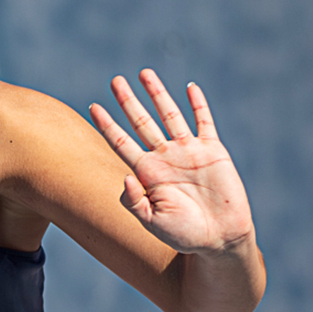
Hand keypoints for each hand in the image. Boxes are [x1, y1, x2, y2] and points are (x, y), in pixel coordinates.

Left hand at [90, 70, 255, 255]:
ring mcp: (188, 152)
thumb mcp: (152, 221)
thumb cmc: (183, 234)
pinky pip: (203, 122)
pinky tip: (190, 87)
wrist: (220, 238)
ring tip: (144, 73)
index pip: (121, 142)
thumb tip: (125, 177)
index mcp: (147, 172)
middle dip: (128, 101)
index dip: (107, 125)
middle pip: (141, 122)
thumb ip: (135, 202)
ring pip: (169, 115)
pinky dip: (198, 104)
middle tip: (115, 80)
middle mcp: (164, 157)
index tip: (92, 107)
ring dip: (157, 94)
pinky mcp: (212, 151)